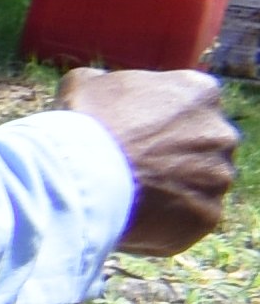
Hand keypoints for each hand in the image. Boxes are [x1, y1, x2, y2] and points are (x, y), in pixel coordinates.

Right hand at [72, 65, 239, 256]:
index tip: (134, 134)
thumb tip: (103, 88)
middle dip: (173, 155)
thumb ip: (109, 83)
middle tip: (133, 165)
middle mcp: (221, 133)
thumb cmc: (84, 123)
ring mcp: (219, 176)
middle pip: (201, 145)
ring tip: (130, 194)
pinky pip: (188, 218)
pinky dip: (166, 220)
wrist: (82, 173)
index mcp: (200, 92)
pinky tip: (134, 216)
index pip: (189, 105)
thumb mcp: (85, 83)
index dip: (158, 120)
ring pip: (198, 184)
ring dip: (171, 188)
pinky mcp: (208, 214)